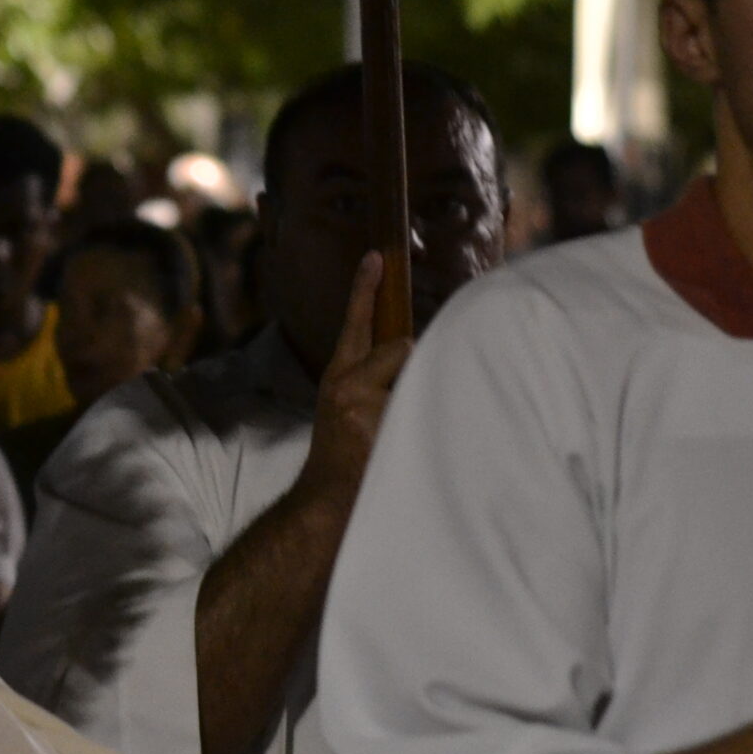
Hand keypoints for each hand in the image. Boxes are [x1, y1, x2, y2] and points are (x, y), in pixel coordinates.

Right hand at [298, 253, 413, 500]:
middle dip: (412, 370)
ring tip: (399, 435)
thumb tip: (414, 358)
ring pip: (414, 378)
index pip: (354, 322)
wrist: (326, 498)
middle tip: (394, 406)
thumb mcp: (353, 410)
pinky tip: (406, 446)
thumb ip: (377, 381)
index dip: (364, 287)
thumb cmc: (348, 455)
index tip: (376, 255)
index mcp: (338, 376)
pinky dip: (425, 421)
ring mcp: (358, 401)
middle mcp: (343, 382)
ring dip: (420, 401)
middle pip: (401, 348)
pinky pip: (420, 404)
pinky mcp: (373, 419)